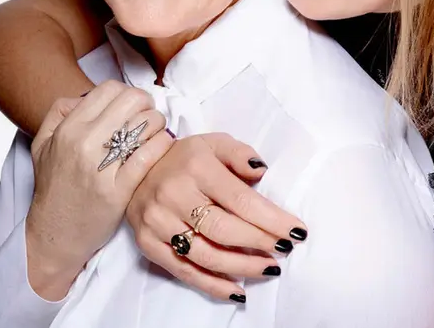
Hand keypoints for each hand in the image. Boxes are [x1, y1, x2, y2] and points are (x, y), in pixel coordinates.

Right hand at [26, 80, 173, 300]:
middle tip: (147, 118)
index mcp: (69, 128)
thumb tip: (88, 94)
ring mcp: (102, 167)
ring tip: (155, 133)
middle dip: (147, 105)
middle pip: (133, 100)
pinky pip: (150, 153)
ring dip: (158, 124)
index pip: (110, 89)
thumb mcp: (42, 143)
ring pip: (147, 123)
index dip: (128, 93)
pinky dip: (163, 144)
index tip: (132, 107)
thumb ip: (60, 111)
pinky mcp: (119, 190)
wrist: (53, 236)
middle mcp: (84, 143)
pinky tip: (162, 145)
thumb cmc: (55, 186)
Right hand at [126, 132, 307, 301]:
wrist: (138, 167)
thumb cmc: (187, 157)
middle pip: (224, 229)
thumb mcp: (215, 142)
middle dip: (260, 243)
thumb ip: (240, 154)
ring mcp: (159, 222)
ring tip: (270, 268)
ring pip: (206, 254)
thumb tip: (262, 171)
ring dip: (242, 267)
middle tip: (285, 250)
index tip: (295, 231)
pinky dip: (213, 285)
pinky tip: (238, 290)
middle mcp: (175, 195)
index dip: (271, 219)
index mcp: (197, 167)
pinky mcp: (148, 244)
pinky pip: (184, 271)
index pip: (240, 200)